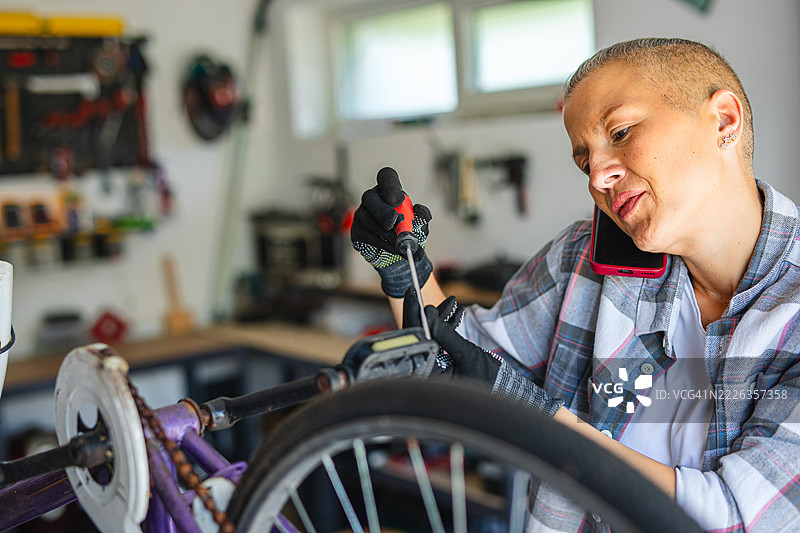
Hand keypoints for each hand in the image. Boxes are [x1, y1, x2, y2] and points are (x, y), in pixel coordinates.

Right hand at [351, 167, 432, 296]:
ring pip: (367, 220)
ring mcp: (361, 214)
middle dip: (382, 212)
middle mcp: (372, 198)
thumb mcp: (419, 221)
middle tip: (393, 222)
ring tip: (400, 243)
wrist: (398, 248)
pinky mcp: (357, 231)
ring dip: (385, 233)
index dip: (390, 187)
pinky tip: (394, 249)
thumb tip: (420, 213)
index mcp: (389, 189)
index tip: (397, 201)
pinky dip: (383, 244)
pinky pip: (367, 236)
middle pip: (369, 198)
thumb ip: (422, 215)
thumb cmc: (407, 227)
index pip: (386, 177)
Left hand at [401, 289, 499, 381]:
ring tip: (452, 302)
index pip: (414, 340)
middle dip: (426, 314)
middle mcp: (426, 371)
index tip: (413, 295)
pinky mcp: (441, 362)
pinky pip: (438, 341)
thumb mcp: (466, 354)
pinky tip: (456, 314)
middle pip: (419, 337)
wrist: (503, 390)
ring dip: (440, 318)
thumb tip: (427, 314)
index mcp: (428, 374)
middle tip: (426, 293)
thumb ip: (445, 335)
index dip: (413, 314)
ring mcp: (433, 367)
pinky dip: (445, 327)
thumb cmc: (487, 378)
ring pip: (429, 336)